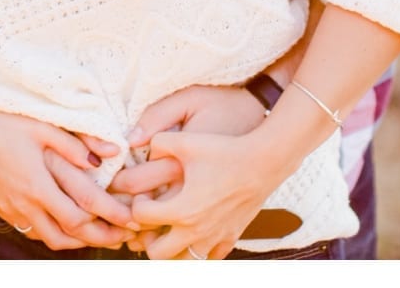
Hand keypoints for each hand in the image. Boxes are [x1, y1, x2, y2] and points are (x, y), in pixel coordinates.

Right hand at [0, 104, 138, 250]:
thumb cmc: (2, 121)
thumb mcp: (42, 126)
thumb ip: (75, 144)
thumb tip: (111, 153)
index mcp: (38, 185)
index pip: (80, 216)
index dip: (108, 222)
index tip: (131, 221)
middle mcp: (25, 204)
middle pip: (66, 236)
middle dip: (98, 239)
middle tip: (121, 236)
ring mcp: (11, 208)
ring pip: (47, 238)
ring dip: (74, 241)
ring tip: (96, 234)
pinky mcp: (1, 207)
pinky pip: (30, 230)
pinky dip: (51, 233)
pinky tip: (61, 224)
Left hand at [110, 83, 268, 251]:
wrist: (264, 160)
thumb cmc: (224, 148)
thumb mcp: (184, 138)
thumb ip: (155, 140)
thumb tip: (138, 144)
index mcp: (181, 208)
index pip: (141, 218)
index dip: (135, 203)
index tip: (141, 191)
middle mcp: (196, 230)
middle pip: (156, 253)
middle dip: (147, 235)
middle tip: (150, 215)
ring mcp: (215, 237)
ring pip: (182, 261)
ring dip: (170, 248)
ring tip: (167, 227)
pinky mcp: (231, 237)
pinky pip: (209, 258)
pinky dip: (197, 249)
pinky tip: (193, 230)